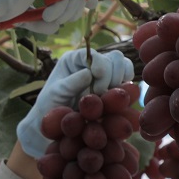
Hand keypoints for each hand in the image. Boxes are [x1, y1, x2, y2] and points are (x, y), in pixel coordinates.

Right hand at [0, 0, 87, 33]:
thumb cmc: (5, 10)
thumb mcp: (33, 12)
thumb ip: (53, 12)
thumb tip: (74, 16)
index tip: (92, 5)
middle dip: (73, 8)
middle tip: (60, 21)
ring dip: (65, 11)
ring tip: (48, 19)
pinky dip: (60, 6)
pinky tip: (46, 14)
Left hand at [16, 49, 134, 157]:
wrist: (57, 124)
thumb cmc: (50, 106)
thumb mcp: (56, 93)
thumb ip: (71, 83)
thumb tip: (89, 73)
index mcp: (74, 59)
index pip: (94, 54)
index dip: (100, 66)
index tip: (96, 85)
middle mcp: (91, 63)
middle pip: (115, 57)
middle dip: (112, 76)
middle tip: (100, 94)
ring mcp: (104, 74)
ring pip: (125, 66)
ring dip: (120, 81)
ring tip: (107, 97)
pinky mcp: (113, 87)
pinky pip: (128, 81)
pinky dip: (126, 89)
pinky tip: (115, 101)